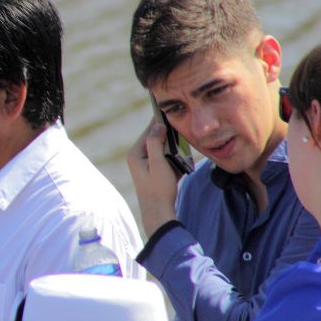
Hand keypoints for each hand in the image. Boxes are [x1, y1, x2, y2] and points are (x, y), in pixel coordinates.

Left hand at [127, 119, 179, 235]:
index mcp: (135, 154)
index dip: (159, 120)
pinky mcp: (155, 171)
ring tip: (184, 134)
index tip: (169, 109)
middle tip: (181, 121)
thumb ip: (155, 143)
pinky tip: (184, 152)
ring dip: (173, 144)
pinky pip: (166, 157)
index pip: (149, 131)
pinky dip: (174, 155)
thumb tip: (157, 126)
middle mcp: (138, 157)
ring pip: (162, 148)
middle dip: (168, 132)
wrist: (159, 211)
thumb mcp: (158, 163)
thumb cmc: (158, 188)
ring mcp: (146, 164)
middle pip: (156, 138)